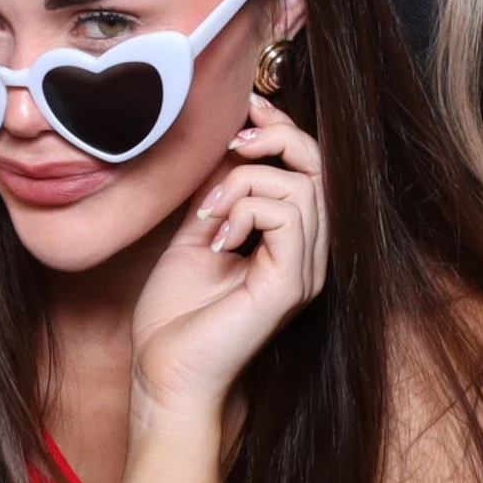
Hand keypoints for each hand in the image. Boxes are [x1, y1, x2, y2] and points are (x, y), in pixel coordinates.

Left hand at [129, 97, 328, 426]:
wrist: (163, 375)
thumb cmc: (175, 316)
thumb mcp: (197, 234)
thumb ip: (218, 192)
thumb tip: (228, 143)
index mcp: (290, 244)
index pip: (310, 170)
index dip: (283, 128)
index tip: (245, 107)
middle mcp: (308, 256)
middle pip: (319, 168)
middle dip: (277, 137)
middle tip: (234, 140)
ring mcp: (305, 273)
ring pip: (301, 186)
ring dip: (243, 183)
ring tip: (208, 215)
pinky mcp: (291, 285)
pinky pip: (287, 215)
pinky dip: (245, 209)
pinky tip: (217, 237)